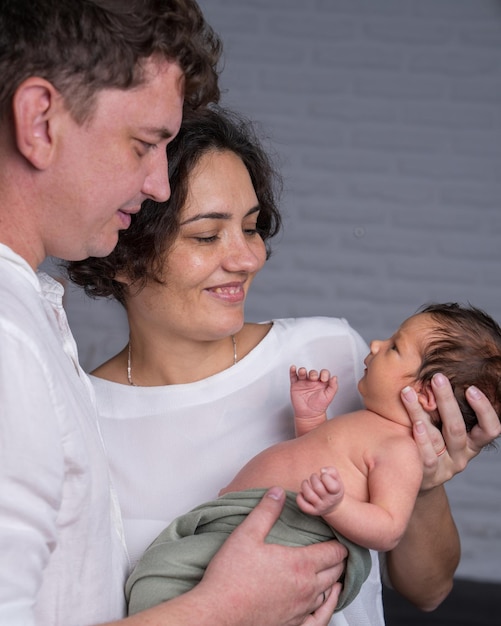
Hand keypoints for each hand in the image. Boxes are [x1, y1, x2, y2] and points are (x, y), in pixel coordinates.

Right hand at [201, 487, 345, 625]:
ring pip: (328, 594)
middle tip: (337, 552)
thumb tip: (278, 493)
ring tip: (333, 572)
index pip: (333, 552)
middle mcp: (306, 588)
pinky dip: (329, 608)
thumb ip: (266, 511)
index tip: (339, 537)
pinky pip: (320, 619)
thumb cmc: (231, 576)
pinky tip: (328, 602)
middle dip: (338, 560)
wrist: (218, 613)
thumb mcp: (247, 534)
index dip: (339, 543)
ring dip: (333, 581)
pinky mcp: (292, 625)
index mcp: (299, 564)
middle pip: (335, 572)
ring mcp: (301, 609)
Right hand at [291, 366, 337, 436]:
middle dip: (313, 373)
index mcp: (322, 382)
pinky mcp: (296, 385)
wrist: (309, 415)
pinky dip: (292, 371)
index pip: (323, 373)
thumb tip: (334, 377)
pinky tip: (293, 368)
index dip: (324, 374)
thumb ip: (333, 387)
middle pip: (313, 372)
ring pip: (303, 372)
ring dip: (302, 371)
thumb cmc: (319, 406)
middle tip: (314, 378)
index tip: (324, 379)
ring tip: (303, 372)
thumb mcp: (329, 396)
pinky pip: (293, 376)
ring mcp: (304, 382)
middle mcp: (313, 381)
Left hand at [297, 467, 343, 516]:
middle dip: (313, 478)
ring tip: (306, 482)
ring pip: (309, 495)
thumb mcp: (337, 478)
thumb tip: (322, 470)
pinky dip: (299, 498)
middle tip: (314, 477)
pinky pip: (303, 506)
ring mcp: (320, 507)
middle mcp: (329, 501)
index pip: (332, 486)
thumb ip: (331, 471)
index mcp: (336, 492)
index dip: (325, 476)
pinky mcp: (313, 511)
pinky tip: (301, 492)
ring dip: (304, 485)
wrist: (334, 505)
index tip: (323, 475)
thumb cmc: (333, 487)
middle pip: (318, 488)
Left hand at [401, 373, 500, 489]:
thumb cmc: (431, 442)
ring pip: (436, 439)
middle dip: (447, 401)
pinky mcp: (428, 476)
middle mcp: (462, 455)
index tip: (471, 388)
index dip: (484, 410)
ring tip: (408, 392)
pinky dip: (420, 439)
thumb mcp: (443, 427)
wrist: (415, 476)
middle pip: (457, 429)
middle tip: (437, 378)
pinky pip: (426, 457)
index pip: (489, 429)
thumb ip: (444, 407)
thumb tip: (437, 369)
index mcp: (472, 443)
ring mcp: (445, 467)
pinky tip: (415, 424)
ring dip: (420, 413)